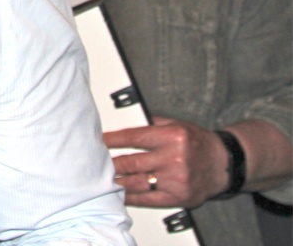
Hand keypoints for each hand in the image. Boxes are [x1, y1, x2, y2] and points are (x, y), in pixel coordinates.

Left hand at [103, 117, 227, 207]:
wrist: (225, 164)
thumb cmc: (198, 142)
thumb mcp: (177, 124)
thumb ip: (152, 124)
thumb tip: (125, 123)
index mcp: (172, 136)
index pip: (134, 137)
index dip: (113, 140)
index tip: (100, 141)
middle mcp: (174, 158)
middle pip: (133, 162)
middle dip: (112, 164)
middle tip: (98, 163)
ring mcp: (176, 180)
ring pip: (138, 182)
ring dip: (119, 181)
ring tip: (106, 178)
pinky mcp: (179, 197)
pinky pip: (150, 199)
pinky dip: (133, 197)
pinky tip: (122, 194)